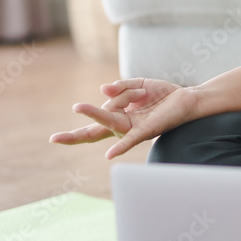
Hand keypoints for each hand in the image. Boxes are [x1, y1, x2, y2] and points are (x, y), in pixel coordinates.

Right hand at [49, 78, 196, 158]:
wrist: (187, 99)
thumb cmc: (162, 95)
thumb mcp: (138, 84)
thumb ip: (120, 87)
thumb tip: (103, 91)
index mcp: (120, 115)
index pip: (94, 124)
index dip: (75, 132)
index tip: (53, 140)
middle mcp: (124, 125)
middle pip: (96, 126)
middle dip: (75, 135)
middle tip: (54, 139)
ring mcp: (134, 129)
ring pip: (110, 121)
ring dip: (95, 113)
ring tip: (78, 106)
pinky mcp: (147, 131)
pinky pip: (131, 140)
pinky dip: (120, 146)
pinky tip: (109, 155)